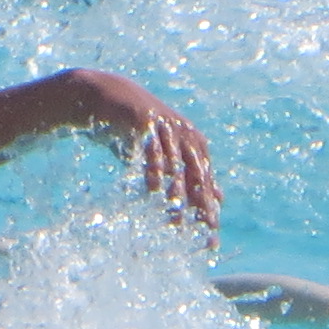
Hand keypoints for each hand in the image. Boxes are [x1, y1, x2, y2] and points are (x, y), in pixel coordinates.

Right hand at [57, 69, 219, 232]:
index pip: (206, 180)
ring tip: (177, 213)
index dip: (209, 205)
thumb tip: (218, 198)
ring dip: (177, 190)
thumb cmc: (140, 132)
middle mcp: (185, 134)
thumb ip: (194, 175)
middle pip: (196, 173)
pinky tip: (154, 189)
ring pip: (175, 164)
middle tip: (204, 226)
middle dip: (201, 201)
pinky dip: (154, 169)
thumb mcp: (169, 154)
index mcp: (194, 143)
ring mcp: (166, 126)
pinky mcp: (145, 120)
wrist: (110, 98)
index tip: (212, 230)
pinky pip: (151, 149)